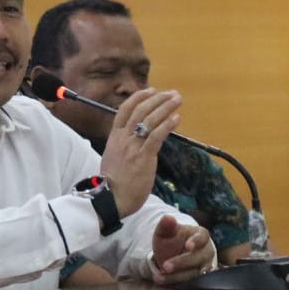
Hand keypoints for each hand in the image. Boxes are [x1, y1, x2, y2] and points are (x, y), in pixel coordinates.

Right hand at [100, 87, 181, 216]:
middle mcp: (123, 138)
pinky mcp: (143, 157)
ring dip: (165, 107)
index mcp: (114, 137)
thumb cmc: (113, 182)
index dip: (139, 97)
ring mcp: (133, 147)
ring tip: (177, 100)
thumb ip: (122, 146)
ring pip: (149, 120)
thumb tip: (133, 140)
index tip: (151, 91)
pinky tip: (177, 118)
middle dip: (158, 99)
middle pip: (140, 110)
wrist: (111, 198)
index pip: (125, 110)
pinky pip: (157, 136)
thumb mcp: (112, 158)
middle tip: (172, 94)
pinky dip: (167, 125)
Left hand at [149, 216, 216, 286]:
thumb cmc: (172, 238)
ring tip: (159, 277)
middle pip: (198, 258)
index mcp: (201, 235)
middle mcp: (206, 252)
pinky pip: (189, 284)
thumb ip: (166, 225)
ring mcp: (204, 267)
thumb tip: (168, 218)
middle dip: (182, 263)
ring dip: (177, 277)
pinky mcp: (198, 279)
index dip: (196, 242)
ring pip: (194, 273)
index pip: (202, 237)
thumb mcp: (166, 230)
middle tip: (165, 266)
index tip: (188, 246)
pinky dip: (176, 284)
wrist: (172, 252)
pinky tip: (162, 282)